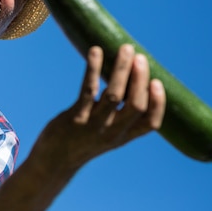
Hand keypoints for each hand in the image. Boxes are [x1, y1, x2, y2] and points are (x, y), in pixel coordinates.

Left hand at [30, 44, 165, 176]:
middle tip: (139, 56)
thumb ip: (118, 114)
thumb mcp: (106, 132)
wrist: (53, 161)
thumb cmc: (81, 140)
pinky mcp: (75, 118)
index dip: (158, 103)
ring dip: (121, 69)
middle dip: (140, 77)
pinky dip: (93, 68)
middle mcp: (112, 132)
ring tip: (125, 49)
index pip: (150, 123)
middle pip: (135, 104)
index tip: (157, 82)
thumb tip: (126, 79)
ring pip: (114, 94)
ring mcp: (94, 125)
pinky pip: (88, 90)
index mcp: (124, 136)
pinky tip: (95, 51)